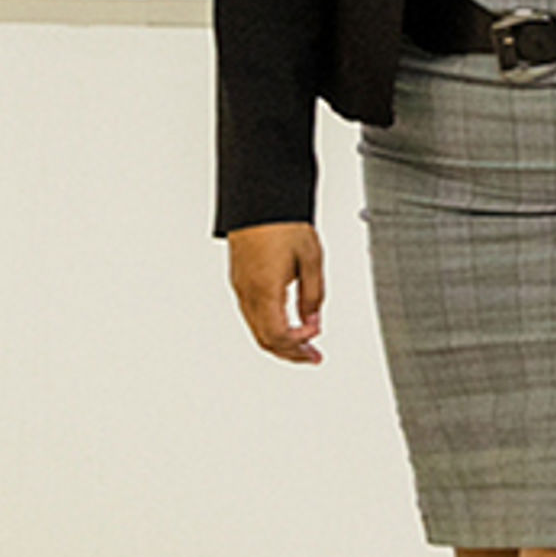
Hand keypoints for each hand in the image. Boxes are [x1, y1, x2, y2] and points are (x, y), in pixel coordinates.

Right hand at [229, 224, 326, 364]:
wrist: (260, 200)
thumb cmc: (283, 224)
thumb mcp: (312, 260)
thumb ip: (314, 295)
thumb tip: (313, 321)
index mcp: (265, 290)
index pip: (277, 336)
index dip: (298, 344)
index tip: (315, 334)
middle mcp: (248, 292)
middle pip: (264, 339)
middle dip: (290, 352)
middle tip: (311, 357)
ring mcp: (241, 287)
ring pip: (257, 328)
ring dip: (280, 340)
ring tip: (302, 344)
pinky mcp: (240, 279)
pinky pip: (252, 313)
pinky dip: (270, 325)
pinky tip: (285, 322)